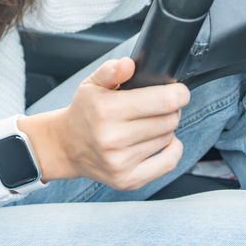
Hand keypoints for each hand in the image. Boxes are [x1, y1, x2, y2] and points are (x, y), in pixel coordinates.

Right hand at [19, 57, 189, 190]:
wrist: (66, 146)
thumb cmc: (84, 112)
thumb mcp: (92, 84)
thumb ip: (111, 70)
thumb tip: (128, 64)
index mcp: (106, 110)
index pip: (164, 101)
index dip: (179, 94)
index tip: (178, 92)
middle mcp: (112, 138)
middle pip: (170, 120)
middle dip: (171, 110)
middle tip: (157, 107)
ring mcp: (120, 162)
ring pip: (168, 139)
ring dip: (165, 129)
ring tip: (147, 124)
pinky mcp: (126, 180)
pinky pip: (168, 163)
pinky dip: (172, 150)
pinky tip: (160, 141)